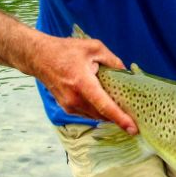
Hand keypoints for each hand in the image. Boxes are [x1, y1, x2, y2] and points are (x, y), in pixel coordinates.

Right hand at [0, 7, 137, 133]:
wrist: (39, 57)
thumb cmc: (66, 50)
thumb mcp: (94, 47)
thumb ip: (113, 60)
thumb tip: (127, 73)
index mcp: (82, 83)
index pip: (104, 105)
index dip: (120, 118)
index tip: (133, 129)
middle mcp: (75, 99)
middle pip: (103, 114)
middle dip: (119, 117)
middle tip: (136, 116)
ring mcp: (70, 105)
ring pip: (96, 116)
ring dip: (109, 114)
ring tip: (124, 109)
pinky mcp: (67, 108)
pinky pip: (88, 113)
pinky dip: (99, 111)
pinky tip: (108, 104)